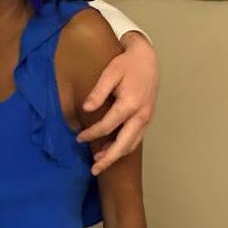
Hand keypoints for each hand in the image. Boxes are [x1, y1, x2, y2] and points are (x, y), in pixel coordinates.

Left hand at [77, 31, 158, 174]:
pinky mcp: (148, 118)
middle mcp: (141, 115)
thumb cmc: (127, 63)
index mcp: (130, 104)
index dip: (92, 134)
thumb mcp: (110, 73)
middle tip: (94, 170)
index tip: (79, 138)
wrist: (147, 58)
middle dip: (109, 159)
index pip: (108, 126)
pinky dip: (125, 147)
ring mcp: (147, 118)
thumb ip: (98, 92)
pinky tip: (113, 148)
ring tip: (101, 162)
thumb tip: (86, 109)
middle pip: (124, 144)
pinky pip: (136, 138)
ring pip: (132, 144)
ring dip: (117, 155)